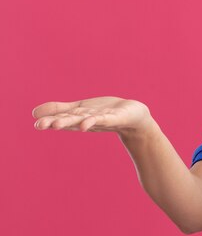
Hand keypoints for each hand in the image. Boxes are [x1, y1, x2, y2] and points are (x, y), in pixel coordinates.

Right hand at [33, 97, 150, 133]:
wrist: (134, 117)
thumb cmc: (106, 113)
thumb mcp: (80, 109)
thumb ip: (59, 110)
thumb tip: (33, 113)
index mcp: (78, 118)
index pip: (62, 118)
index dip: (49, 120)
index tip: (36, 123)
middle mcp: (88, 121)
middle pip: (70, 121)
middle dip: (56, 122)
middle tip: (40, 125)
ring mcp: (101, 120)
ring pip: (84, 121)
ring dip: (71, 123)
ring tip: (57, 125)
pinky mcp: (115, 118)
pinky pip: (103, 119)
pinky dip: (94, 121)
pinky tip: (85, 124)